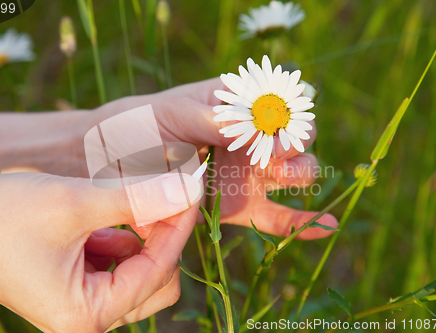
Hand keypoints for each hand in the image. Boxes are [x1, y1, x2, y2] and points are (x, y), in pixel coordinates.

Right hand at [0, 171, 200, 331]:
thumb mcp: (74, 204)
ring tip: (135, 203)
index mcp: (85, 316)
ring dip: (144, 237)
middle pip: (156, 281)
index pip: (157, 271)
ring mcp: (83, 304)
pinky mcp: (78, 286)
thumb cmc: (1, 216)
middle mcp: (86, 320)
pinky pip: (119, 266)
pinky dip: (123, 239)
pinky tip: (109, 218)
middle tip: (166, 194)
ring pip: (141, 273)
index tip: (192, 188)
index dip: (179, 226)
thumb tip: (189, 191)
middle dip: (164, 236)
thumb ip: (136, 199)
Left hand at [93, 79, 337, 238]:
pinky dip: (302, 221)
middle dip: (294, 142)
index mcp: (237, 103)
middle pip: (298, 136)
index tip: (268, 126)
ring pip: (294, 174)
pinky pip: (277, 216)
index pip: (283, 100)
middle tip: (272, 151)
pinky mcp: (240, 206)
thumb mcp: (172, 113)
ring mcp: (247, 173)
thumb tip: (257, 123)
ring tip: (277, 173)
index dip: (286, 112)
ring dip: (299, 173)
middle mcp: (250, 137)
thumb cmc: (137, 125)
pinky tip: (326, 224)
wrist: (109, 164)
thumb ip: (215, 119)